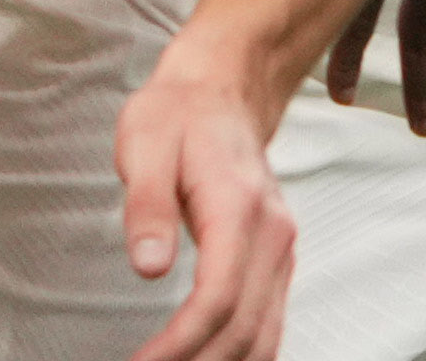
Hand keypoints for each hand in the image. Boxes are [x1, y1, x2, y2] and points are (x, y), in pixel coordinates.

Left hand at [115, 42, 300, 360]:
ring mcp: (281, 251)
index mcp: (238, 208)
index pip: (216, 299)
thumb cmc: (176, 114)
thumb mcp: (144, 143)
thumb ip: (147, 206)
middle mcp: (272, 237)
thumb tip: (148, 267)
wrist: (221, 91)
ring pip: (263, 335)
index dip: (180, 345)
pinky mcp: (276, 260)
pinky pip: (268, 323)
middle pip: (244, 329)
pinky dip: (242, 354)